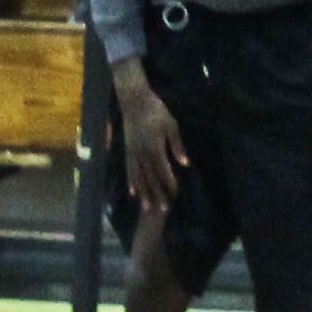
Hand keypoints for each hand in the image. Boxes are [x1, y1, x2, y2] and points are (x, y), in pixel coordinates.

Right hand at [113, 64, 188, 196]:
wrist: (134, 101)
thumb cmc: (157, 111)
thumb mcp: (171, 125)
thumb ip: (177, 145)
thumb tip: (185, 164)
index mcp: (155, 148)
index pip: (164, 171)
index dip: (170, 184)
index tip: (175, 195)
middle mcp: (142, 154)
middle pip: (151, 178)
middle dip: (158, 194)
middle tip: (163, 210)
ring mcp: (132, 154)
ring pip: (139, 178)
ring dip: (144, 193)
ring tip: (147, 208)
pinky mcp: (126, 151)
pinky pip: (129, 170)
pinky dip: (131, 182)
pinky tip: (132, 192)